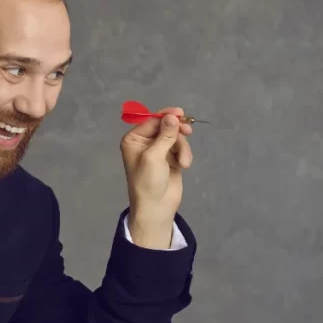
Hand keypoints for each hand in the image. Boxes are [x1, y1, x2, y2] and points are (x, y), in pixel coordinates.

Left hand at [120, 107, 193, 248]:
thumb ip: (165, 135)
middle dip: (177, 132)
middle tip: (188, 131)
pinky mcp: (170, 159)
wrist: (156, 208)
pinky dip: (184, 155)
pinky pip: (181, 148)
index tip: (181, 114)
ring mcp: (159, 151)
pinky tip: (184, 165)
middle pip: (166, 127)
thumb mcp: (154, 156)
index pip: (152, 120)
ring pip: (176, 138)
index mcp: (134, 140)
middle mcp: (145, 143)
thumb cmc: (148, 181)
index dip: (166, 116)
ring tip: (184, 163)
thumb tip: (172, 116)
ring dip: (182, 148)